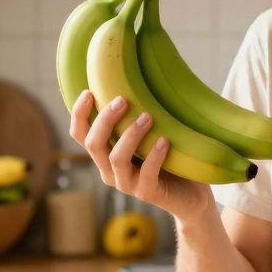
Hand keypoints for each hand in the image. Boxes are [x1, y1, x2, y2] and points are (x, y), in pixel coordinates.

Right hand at [69, 90, 213, 221]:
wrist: (192, 194)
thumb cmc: (170, 158)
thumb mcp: (150, 134)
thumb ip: (139, 116)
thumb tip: (138, 76)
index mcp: (105, 155)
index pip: (80, 135)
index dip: (79, 115)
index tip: (89, 92)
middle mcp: (110, 171)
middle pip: (94, 144)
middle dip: (105, 120)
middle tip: (122, 101)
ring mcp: (128, 184)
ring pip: (116, 159)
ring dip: (130, 135)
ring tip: (148, 117)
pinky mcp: (147, 193)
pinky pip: (146, 174)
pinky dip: (154, 156)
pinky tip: (164, 141)